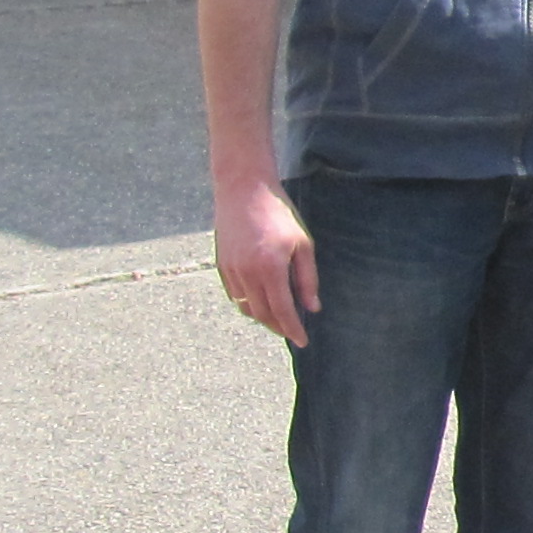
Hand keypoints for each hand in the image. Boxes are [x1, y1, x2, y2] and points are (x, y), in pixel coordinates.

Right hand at [213, 177, 317, 348]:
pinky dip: (248, 304)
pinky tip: (261, 302)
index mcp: (270, 268)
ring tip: (278, 320)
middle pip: (262, 314)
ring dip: (262, 318)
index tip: (302, 342)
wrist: (243, 190)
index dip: (293, 329)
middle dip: (278, 327)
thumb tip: (311, 307)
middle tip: (292, 332)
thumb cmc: (279, 214)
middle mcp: (247, 273)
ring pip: (246, 307)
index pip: (282, 310)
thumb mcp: (302, 244)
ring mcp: (231, 270)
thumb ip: (307, 279)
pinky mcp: (221, 265)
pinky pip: (235, 295)